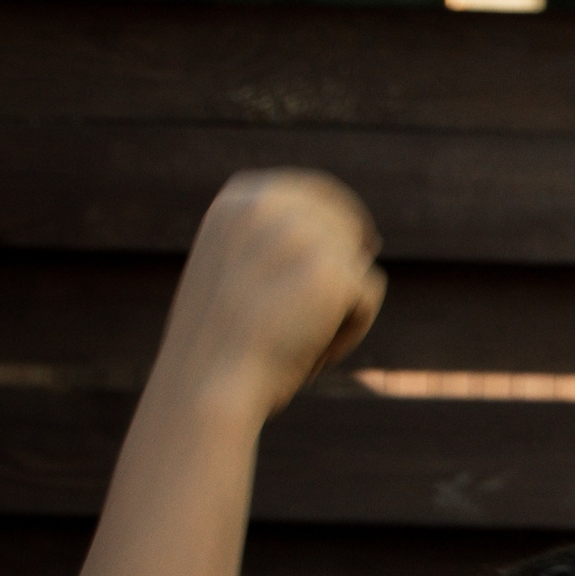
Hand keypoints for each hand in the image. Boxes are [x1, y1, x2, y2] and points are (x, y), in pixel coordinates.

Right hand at [158, 169, 386, 420]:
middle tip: (323, 313)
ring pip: (357, 263)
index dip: (344, 214)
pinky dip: (351, 330)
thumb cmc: (220, 350)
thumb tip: (356, 239)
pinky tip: (312, 352)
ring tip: (299, 339)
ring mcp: (302, 234)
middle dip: (345, 268)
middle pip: (346, 223)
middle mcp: (268, 204)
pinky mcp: (333, 269)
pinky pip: (368, 293)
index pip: (313, 189)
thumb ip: (274, 249)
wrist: (206, 386)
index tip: (365, 240)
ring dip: (341, 307)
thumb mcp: (234, 279)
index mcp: (236, 202)